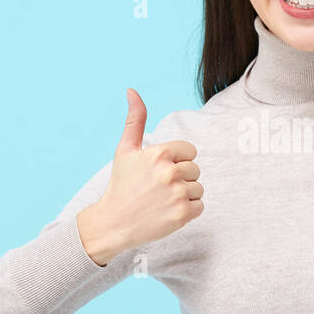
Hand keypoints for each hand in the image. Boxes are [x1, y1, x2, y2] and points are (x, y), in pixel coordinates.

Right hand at [77, 88, 202, 264]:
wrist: (113, 223)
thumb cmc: (121, 185)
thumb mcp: (125, 150)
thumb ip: (135, 119)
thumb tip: (132, 90)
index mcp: (159, 154)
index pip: (190, 151)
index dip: (177, 161)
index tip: (160, 172)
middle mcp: (169, 172)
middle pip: (195, 169)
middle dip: (180, 178)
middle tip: (158, 188)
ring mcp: (177, 194)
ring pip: (198, 188)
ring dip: (184, 195)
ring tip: (162, 200)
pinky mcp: (182, 214)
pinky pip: (200, 206)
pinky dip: (187, 211)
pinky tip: (167, 211)